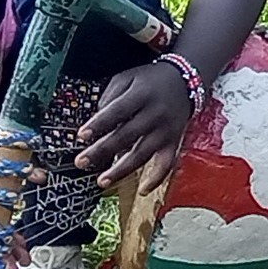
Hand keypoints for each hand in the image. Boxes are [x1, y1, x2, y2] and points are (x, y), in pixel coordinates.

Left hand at [77, 62, 194, 190]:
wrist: (186, 81)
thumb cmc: (150, 80)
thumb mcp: (127, 78)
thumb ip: (110, 98)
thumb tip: (97, 125)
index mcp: (141, 95)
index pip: (117, 111)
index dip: (99, 124)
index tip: (81, 136)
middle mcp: (154, 113)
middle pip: (126, 135)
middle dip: (102, 150)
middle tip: (81, 162)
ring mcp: (166, 130)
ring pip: (143, 153)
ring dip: (121, 170)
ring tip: (101, 181)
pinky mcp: (174, 141)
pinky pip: (168, 163)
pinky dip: (158, 178)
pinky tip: (143, 190)